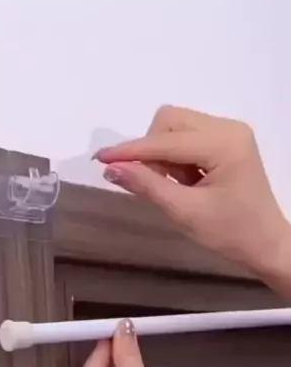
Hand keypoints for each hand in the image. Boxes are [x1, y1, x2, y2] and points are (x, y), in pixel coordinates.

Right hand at [95, 106, 290, 285]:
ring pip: (175, 127)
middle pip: (170, 121)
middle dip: (151, 150)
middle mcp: (228, 128)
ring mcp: (229, 132)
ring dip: (163, 154)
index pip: (166, 141)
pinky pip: (186, 137)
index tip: (100, 159)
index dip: (131, 151)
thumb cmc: (231, 234)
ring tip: (176, 185)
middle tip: (154, 183)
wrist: (266, 245)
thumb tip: (111, 168)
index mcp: (225, 144)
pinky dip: (175, 157)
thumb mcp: (185, 213)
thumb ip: (147, 186)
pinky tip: (185, 181)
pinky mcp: (226, 141)